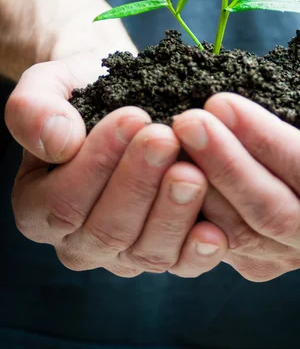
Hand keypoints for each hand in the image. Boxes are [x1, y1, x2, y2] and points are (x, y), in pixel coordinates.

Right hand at [5, 53, 226, 277]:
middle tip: (166, 138)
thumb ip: (33, 110)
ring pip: (146, 251)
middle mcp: (78, 240)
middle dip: (139, 183)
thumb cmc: (85, 91)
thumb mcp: (49, 86)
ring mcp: (124, 253)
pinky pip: (182, 264)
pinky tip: (214, 227)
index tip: (133, 117)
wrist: (126, 96)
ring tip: (193, 170)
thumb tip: (58, 142)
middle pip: (107, 230)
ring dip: (172, 211)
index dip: (98, 164)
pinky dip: (199, 250)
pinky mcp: (166, 252)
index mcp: (38, 206)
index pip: (63, 203)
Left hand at [172, 64, 299, 281]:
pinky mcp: (259, 264)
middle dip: (224, 165)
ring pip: (241, 234)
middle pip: (274, 211)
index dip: (264, 141)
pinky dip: (191, 211)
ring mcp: (294, 256)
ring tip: (170, 142)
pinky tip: (168, 172)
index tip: (220, 102)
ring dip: (200, 187)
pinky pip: (219, 246)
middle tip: (186, 122)